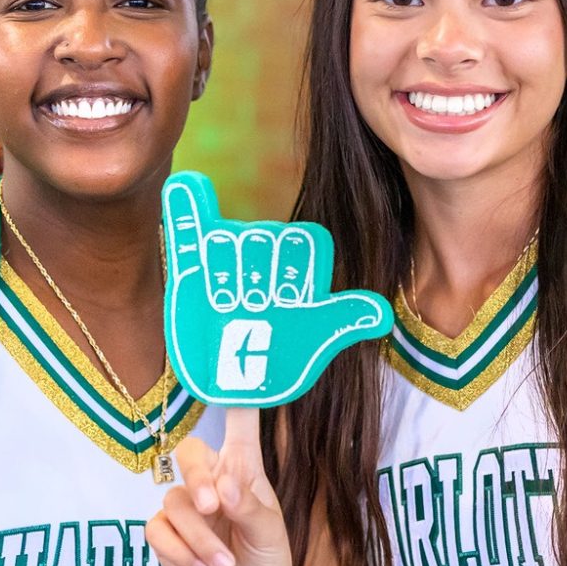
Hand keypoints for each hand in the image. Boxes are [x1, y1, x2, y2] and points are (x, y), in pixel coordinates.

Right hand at [145, 409, 295, 565]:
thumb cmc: (268, 561)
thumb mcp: (270, 536)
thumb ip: (249, 509)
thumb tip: (223, 488)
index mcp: (243, 472)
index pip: (238, 427)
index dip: (236, 398)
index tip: (234, 372)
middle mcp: (211, 483)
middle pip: (189, 455)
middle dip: (197, 478)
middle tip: (213, 507)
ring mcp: (185, 509)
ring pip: (175, 502)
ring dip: (200, 538)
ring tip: (224, 564)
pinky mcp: (166, 535)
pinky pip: (158, 530)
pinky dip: (181, 552)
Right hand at [162, 172, 389, 407]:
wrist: (237, 380)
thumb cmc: (281, 356)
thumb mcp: (314, 340)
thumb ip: (345, 320)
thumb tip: (381, 312)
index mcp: (295, 263)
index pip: (300, 242)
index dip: (295, 271)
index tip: (288, 302)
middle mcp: (261, 255)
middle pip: (262, 239)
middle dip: (258, 278)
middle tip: (253, 310)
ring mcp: (224, 260)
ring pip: (226, 240)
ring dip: (227, 274)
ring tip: (227, 304)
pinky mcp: (190, 271)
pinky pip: (187, 232)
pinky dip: (185, 208)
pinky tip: (185, 185)